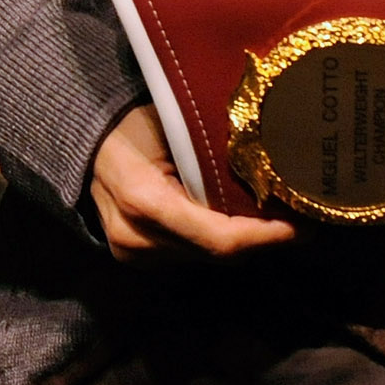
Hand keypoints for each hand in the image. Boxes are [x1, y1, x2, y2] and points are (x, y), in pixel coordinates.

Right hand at [89, 106, 295, 260]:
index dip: (266, 237)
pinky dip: (214, 241)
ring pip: (207, 259)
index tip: (303, 226)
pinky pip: (189, 256)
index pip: (220, 238)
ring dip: (241, 242)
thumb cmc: (129, 124)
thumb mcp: (172, 126)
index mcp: (145, 201)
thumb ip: (214, 152)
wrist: (81, 144)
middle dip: (263, 240)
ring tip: (273, 218)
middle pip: (219, 253)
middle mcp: (137, 237)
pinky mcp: (134, 259)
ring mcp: (132, 254)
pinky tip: (233, 220)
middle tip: (300, 219)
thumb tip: (275, 161)